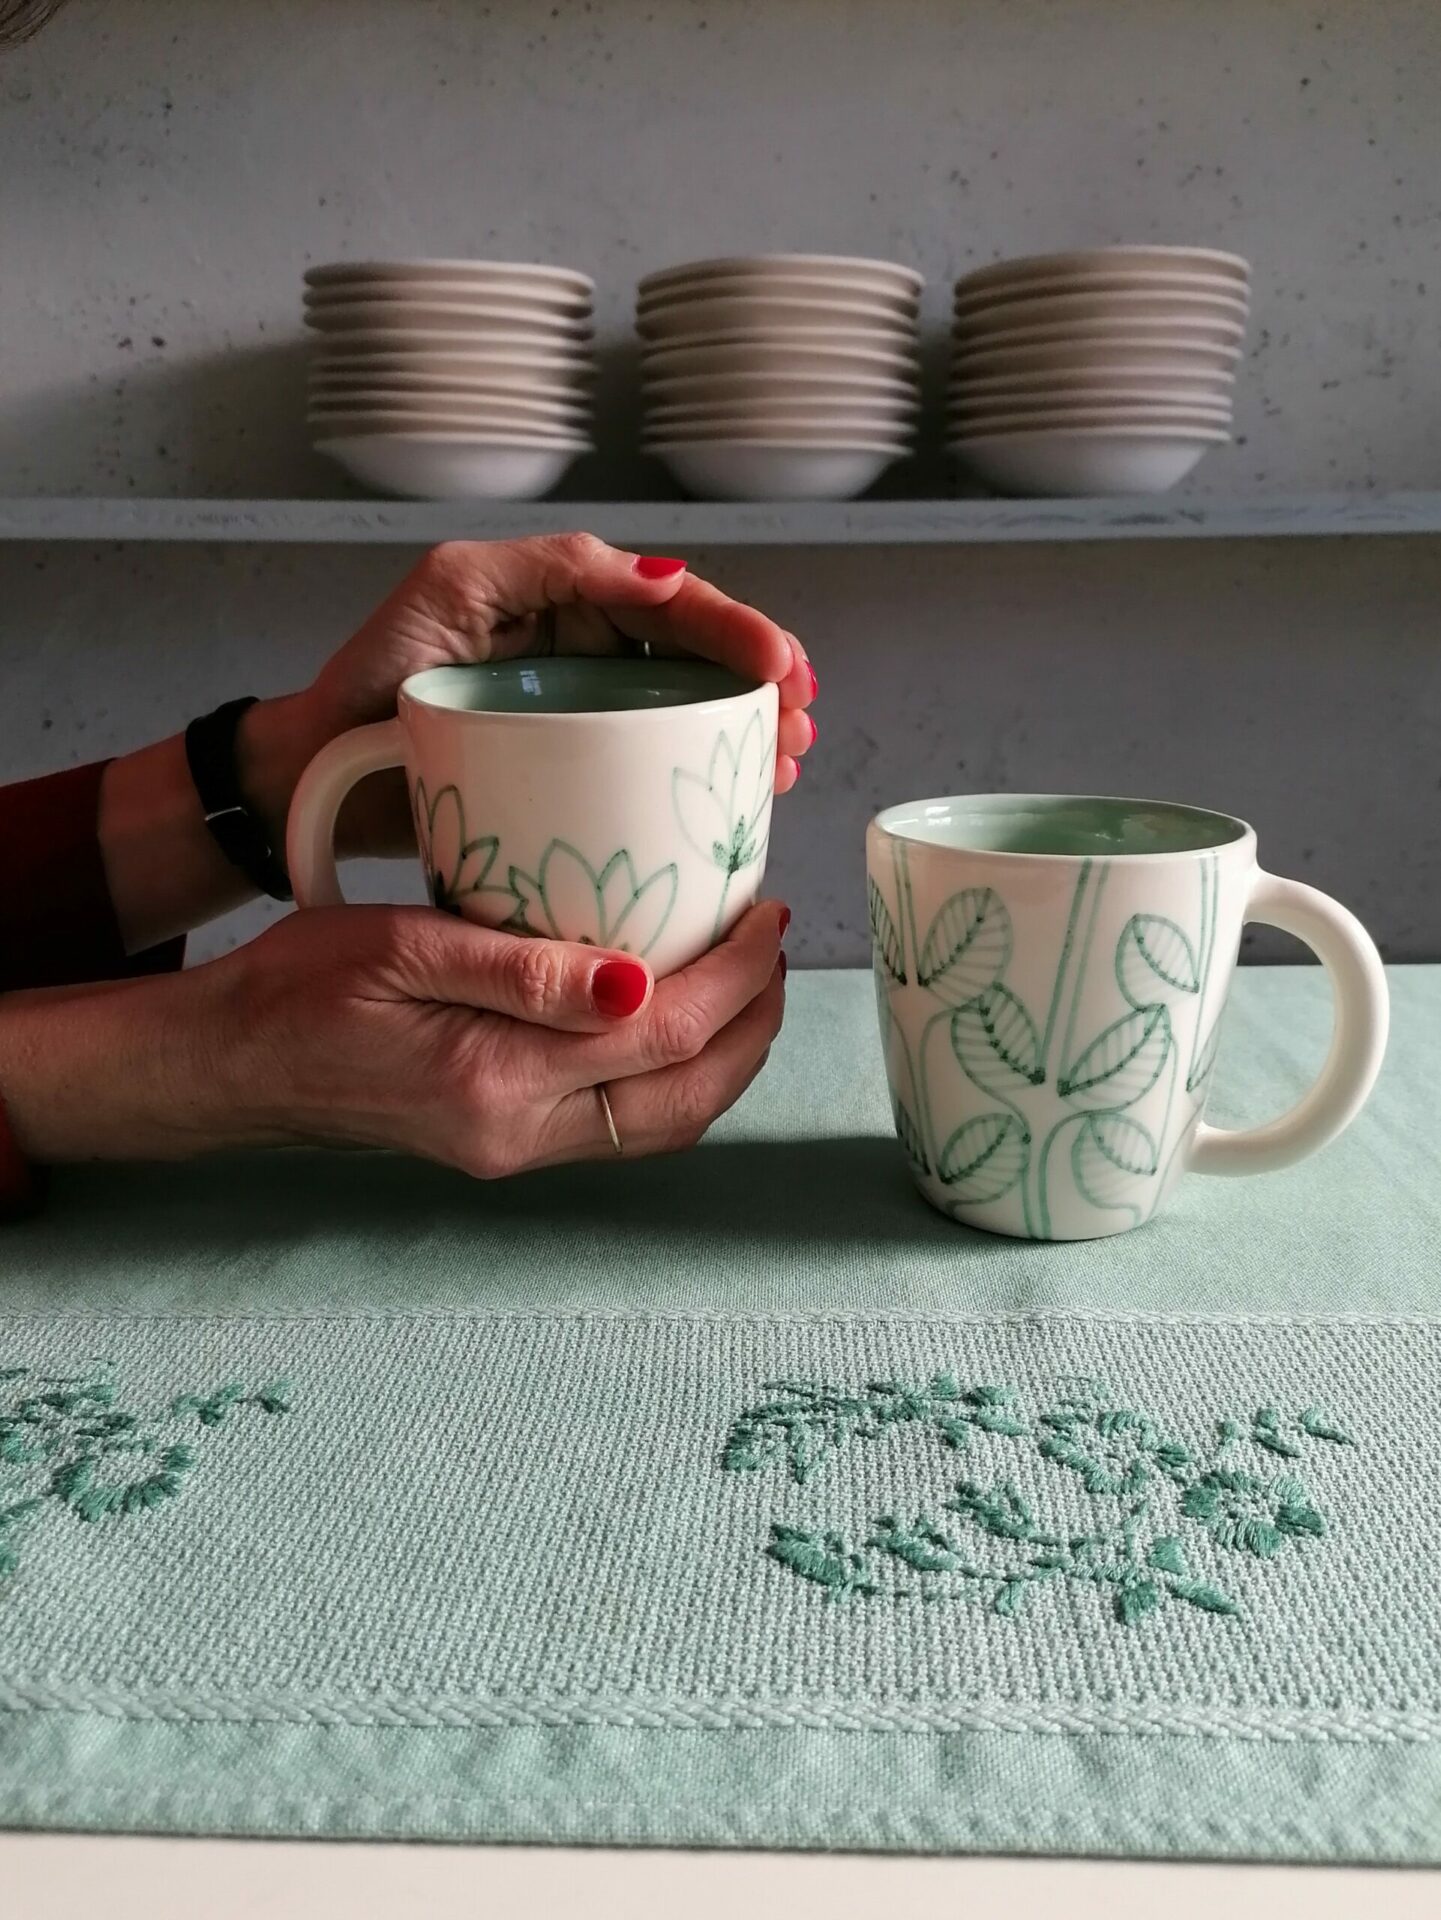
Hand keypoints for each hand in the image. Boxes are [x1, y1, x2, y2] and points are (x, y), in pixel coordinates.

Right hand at [0, 899, 786, 1173]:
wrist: (228, 1065)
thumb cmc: (295, 990)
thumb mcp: (401, 949)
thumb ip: (523, 971)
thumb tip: (642, 986)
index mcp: (497, 1082)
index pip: (663, 1037)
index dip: (735, 978)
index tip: (766, 914)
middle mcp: (518, 1135)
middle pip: (686, 1101)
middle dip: (754, 1027)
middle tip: (777, 949)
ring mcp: (514, 1151)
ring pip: (663, 1123)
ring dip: (724, 1059)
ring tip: (748, 981)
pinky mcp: (504, 1144)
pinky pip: (622, 1124)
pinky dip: (672, 1076)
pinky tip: (676, 1023)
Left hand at [247, 534, 817, 856]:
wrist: (318, 773)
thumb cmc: (369, 678)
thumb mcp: (450, 591)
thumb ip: (548, 568)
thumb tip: (661, 579)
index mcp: (563, 598)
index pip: (671, 601)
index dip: (738, 629)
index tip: (780, 669)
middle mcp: (583, 650)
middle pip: (699, 658)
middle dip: (764, 686)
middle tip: (799, 724)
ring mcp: (583, 714)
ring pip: (690, 715)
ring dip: (751, 734)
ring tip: (788, 763)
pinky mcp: (574, 773)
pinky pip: (653, 769)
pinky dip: (705, 780)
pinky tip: (744, 799)